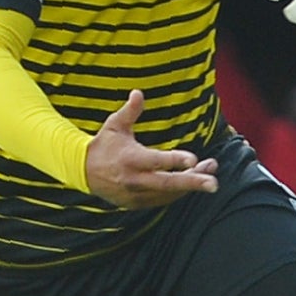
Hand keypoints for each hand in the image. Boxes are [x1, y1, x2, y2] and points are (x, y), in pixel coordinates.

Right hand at [85, 90, 219, 209]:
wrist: (81, 171)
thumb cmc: (104, 143)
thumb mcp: (114, 125)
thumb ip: (130, 111)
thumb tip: (138, 92)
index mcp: (130, 159)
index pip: (156, 161)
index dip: (175, 160)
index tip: (194, 159)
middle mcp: (134, 179)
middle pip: (167, 184)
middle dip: (192, 183)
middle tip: (214, 183)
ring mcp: (136, 194)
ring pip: (169, 193)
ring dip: (191, 184)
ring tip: (210, 171)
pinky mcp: (137, 203)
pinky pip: (162, 200)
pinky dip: (178, 192)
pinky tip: (193, 179)